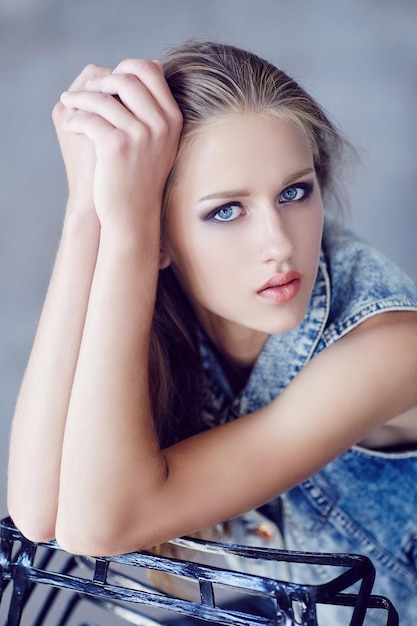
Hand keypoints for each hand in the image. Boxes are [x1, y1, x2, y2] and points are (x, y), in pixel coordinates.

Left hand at [58, 59, 182, 226]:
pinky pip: (89, 118)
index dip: (124, 68)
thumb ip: (155, 107)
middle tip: (83, 93)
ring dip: (80, 99)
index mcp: (172, 118)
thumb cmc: (141, 177)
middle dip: (100, 81)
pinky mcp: (117, 147)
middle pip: (126, 78)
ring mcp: (140, 135)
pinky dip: (76, 120)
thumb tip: (147, 65)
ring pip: (103, 97)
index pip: (150, 70)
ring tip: (69, 105)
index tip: (106, 81)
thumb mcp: (159, 140)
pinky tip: (71, 127)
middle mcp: (160, 124)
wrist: (133, 214)